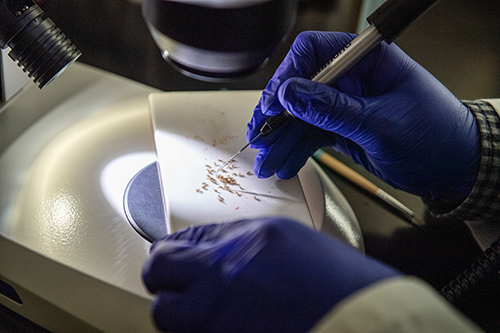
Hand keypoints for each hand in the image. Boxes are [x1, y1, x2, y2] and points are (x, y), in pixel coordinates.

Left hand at [142, 218, 398, 332]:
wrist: (365, 323)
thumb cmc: (338, 284)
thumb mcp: (288, 241)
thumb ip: (240, 242)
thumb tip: (207, 249)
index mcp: (243, 241)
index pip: (179, 241)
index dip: (172, 249)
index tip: (172, 256)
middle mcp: (222, 276)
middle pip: (157, 271)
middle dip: (163, 275)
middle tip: (174, 281)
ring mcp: (218, 318)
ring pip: (165, 314)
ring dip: (177, 310)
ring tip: (202, 308)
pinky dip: (197, 330)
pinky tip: (222, 322)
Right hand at [247, 31, 479, 202]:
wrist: (455, 168)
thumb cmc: (436, 136)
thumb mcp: (381, 124)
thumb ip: (332, 109)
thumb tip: (290, 93)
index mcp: (367, 60)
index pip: (314, 52)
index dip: (288, 77)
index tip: (275, 104)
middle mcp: (352, 78)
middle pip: (301, 87)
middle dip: (278, 115)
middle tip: (261, 137)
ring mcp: (347, 105)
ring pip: (303, 116)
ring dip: (283, 138)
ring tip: (268, 160)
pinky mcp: (345, 128)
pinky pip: (312, 134)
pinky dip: (297, 149)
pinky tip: (285, 162)